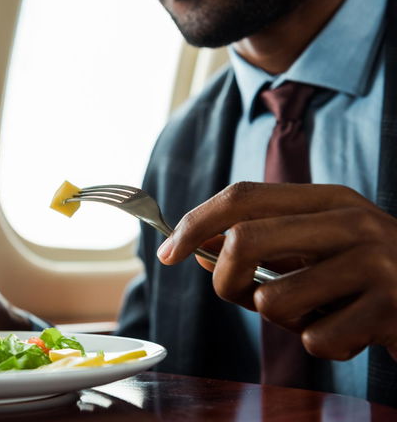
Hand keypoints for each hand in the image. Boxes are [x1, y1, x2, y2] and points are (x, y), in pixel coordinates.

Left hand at [156, 182, 396, 360]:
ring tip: (322, 311)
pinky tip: (353, 331)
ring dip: (284, 320)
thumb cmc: (366, 278)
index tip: (167, 252)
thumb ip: (265, 244)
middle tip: (238, 295)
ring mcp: (376, 264)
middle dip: (224, 279)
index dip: (196, 222)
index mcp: (329, 200)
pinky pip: (315, 340)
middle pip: (245, 240)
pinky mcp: (390, 310)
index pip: (243, 196)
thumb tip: (195, 248)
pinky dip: (323, 345)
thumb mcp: (319, 248)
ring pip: (272, 301)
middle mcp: (354, 222)